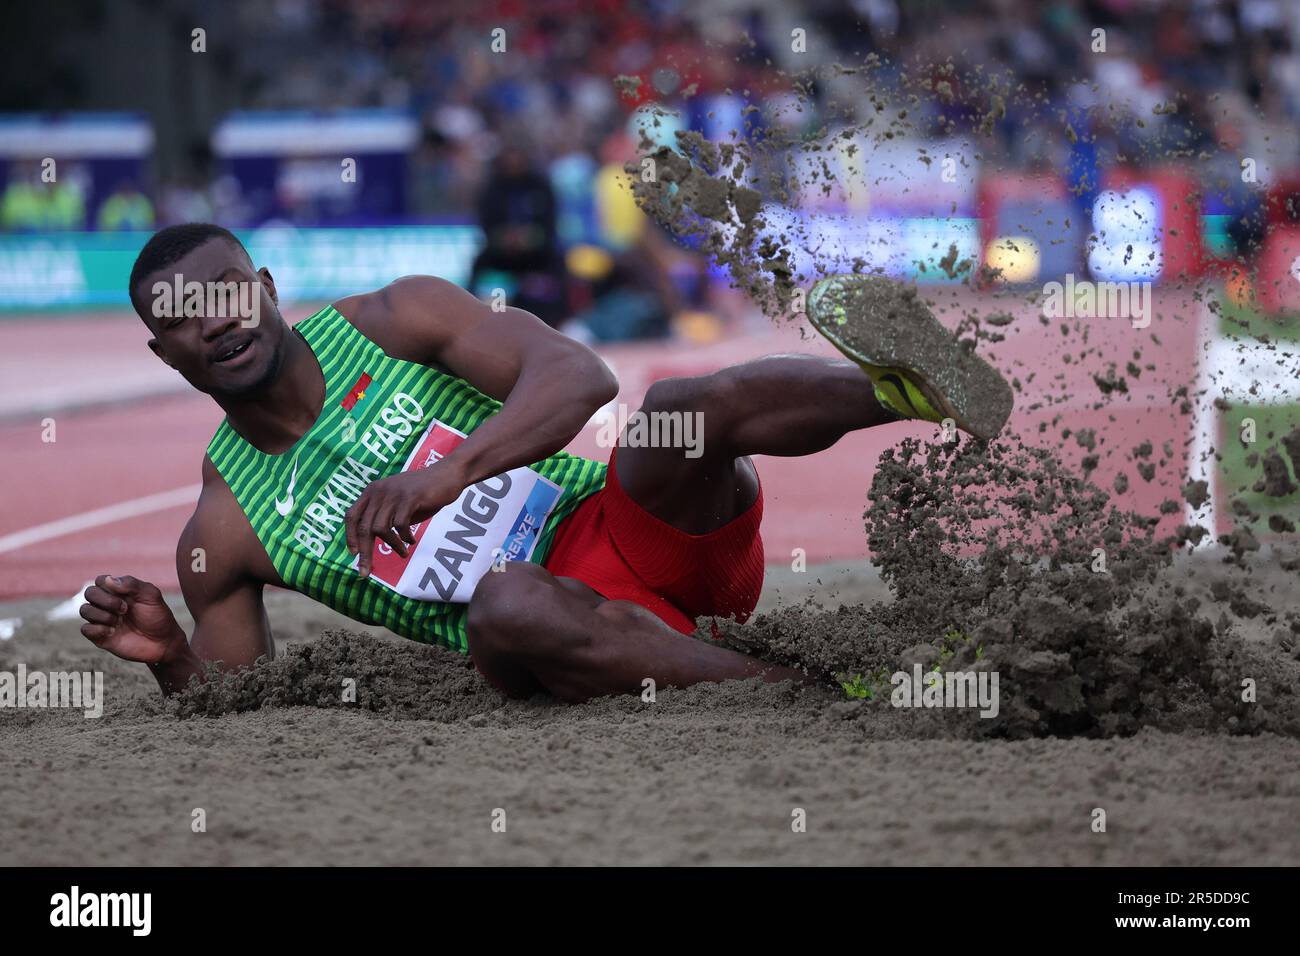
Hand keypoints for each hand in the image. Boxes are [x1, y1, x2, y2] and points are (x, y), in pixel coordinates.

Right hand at [80, 574, 185, 664]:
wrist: (162, 642)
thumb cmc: (157, 616)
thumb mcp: (151, 596)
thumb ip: (132, 584)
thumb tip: (108, 579)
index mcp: (119, 592)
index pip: (100, 581)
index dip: (108, 585)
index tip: (127, 595)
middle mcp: (107, 604)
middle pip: (90, 593)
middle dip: (106, 600)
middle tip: (125, 609)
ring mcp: (102, 620)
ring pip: (85, 610)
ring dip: (102, 615)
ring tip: (119, 622)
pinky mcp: (100, 637)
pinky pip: (85, 629)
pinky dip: (97, 629)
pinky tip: (113, 632)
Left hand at [344, 462, 468, 577]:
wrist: (447, 475)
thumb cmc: (423, 492)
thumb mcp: (397, 502)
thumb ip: (384, 516)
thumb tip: (370, 541)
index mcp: (372, 491)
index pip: (352, 515)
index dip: (350, 536)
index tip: (353, 554)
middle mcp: (379, 491)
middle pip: (364, 527)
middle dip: (364, 552)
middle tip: (365, 571)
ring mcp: (394, 493)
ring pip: (380, 528)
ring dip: (391, 545)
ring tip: (402, 552)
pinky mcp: (410, 497)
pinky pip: (400, 525)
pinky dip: (405, 537)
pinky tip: (411, 540)